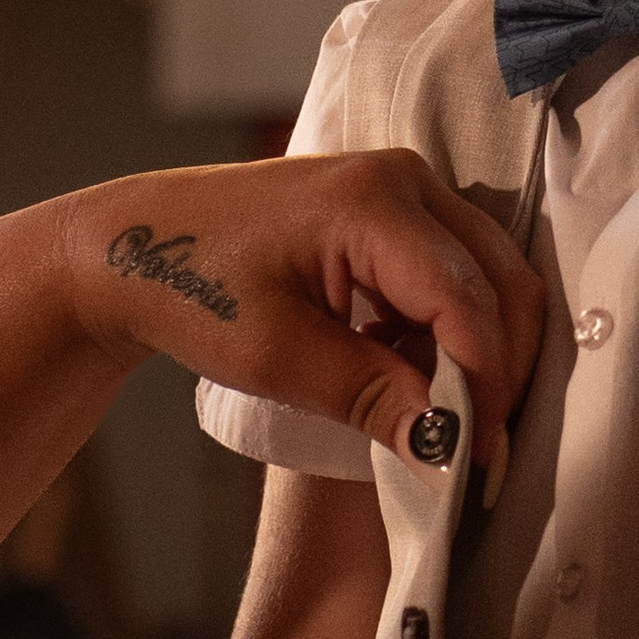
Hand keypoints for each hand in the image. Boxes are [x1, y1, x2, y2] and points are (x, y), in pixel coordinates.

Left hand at [63, 149, 543, 463]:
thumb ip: (370, 397)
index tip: (478, 460)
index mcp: (372, 203)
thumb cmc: (195, 291)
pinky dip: (454, 327)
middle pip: (498, 280)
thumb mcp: (277, 357)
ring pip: (489, 274)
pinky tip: (413, 372)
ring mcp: (404, 186)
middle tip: (476, 449)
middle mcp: (404, 179)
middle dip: (498, 368)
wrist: (140, 247)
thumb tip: (446, 448)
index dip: (484, 385)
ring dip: (481, 348)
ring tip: (443, 416)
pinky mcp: (397, 207)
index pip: (465, 301)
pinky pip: (458, 268)